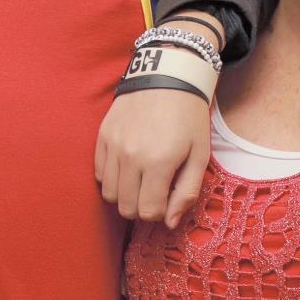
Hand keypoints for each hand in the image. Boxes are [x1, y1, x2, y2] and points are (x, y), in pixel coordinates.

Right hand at [96, 85, 213, 230]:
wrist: (166, 75)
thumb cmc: (189, 116)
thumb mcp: (200, 155)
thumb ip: (187, 192)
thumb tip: (169, 223)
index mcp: (159, 163)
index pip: (149, 211)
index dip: (159, 213)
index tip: (167, 199)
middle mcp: (132, 157)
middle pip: (126, 207)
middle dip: (141, 208)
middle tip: (154, 193)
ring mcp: (113, 146)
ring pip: (109, 194)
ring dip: (125, 195)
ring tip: (140, 182)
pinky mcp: (103, 136)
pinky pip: (99, 174)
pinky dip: (112, 178)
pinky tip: (127, 168)